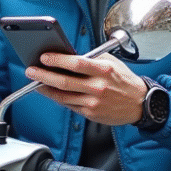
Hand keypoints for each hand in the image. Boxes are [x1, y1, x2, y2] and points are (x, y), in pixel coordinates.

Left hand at [25, 51, 147, 126]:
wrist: (139, 103)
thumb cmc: (124, 81)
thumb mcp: (112, 63)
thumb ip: (92, 59)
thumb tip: (68, 56)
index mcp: (104, 70)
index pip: (76, 63)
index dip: (57, 60)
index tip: (44, 57)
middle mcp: (98, 87)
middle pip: (64, 81)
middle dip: (43, 76)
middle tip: (31, 71)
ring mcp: (93, 102)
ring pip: (63, 96)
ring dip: (46, 89)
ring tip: (36, 82)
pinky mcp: (90, 113)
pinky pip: (69, 105)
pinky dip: (57, 98)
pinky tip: (50, 92)